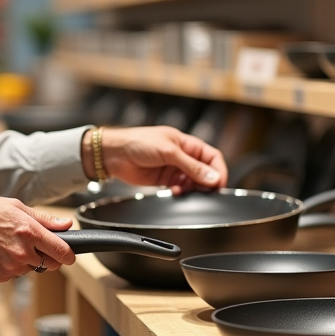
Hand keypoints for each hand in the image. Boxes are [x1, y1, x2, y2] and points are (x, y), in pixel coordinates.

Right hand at [0, 194, 75, 281]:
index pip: (62, 252)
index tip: (70, 255)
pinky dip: (12, 266)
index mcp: (29, 232)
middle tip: (36, 245)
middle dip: (49, 257)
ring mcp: (10, 266)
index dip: (69, 255)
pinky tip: (0, 252)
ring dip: (27, 260)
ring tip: (10, 243)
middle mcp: (22, 252)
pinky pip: (15, 274)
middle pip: (50, 264)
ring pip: (31, 269)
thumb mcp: (17, 207)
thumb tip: (66, 225)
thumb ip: (45, 219)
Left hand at [82, 126, 226, 194]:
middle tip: (206, 192)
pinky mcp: (164, 180)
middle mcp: (182, 156)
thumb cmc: (138, 142)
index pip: (212, 157)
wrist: (114, 154)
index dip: (218, 170)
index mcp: (187, 143)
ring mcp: (174, 168)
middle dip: (207, 182)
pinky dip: (182, 193)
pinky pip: (180, 189)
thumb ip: (192, 166)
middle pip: (205, 171)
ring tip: (187, 191)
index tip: (219, 184)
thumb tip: (212, 177)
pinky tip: (176, 192)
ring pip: (193, 182)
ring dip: (194, 189)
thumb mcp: (168, 151)